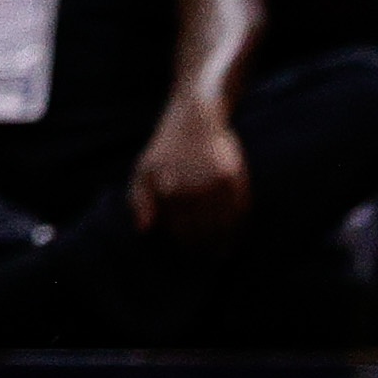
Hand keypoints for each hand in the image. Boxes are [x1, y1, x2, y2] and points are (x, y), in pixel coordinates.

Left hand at [129, 97, 250, 244]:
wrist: (196, 116)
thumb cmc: (166, 148)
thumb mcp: (143, 169)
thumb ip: (139, 200)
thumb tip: (144, 230)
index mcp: (169, 188)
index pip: (179, 229)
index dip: (185, 245)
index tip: (188, 256)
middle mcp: (193, 187)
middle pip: (202, 230)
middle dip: (204, 248)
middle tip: (206, 261)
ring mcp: (215, 182)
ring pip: (222, 223)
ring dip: (223, 242)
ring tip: (221, 254)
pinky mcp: (233, 176)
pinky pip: (238, 209)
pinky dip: (237, 225)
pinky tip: (234, 234)